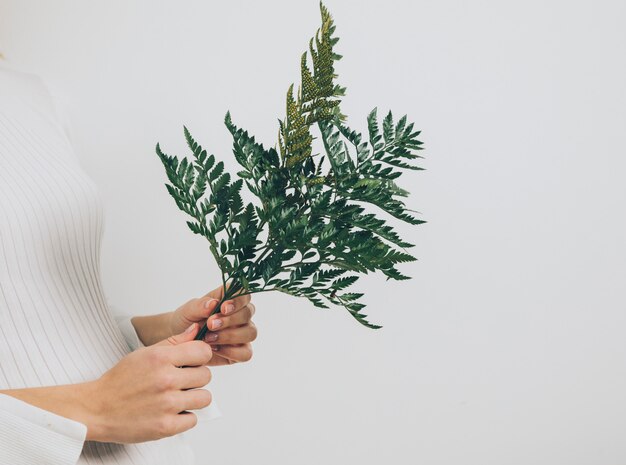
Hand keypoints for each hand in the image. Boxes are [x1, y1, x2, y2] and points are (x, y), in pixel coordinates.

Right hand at [90, 323, 212, 442]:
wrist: (96, 408)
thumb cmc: (120, 380)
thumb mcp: (144, 353)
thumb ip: (174, 342)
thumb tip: (196, 330)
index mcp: (160, 358)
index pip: (203, 352)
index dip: (200, 356)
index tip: (193, 362)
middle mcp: (165, 380)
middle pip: (206, 375)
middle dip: (195, 378)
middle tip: (180, 382)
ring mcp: (167, 405)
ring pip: (205, 398)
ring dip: (193, 398)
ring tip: (177, 397)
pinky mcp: (165, 427)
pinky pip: (193, 420)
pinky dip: (184, 417)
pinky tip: (171, 412)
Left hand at [169, 284, 256, 365]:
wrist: (179, 342)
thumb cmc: (187, 321)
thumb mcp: (188, 311)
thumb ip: (199, 306)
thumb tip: (213, 303)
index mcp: (230, 299)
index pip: (244, 294)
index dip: (238, 301)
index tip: (223, 308)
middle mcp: (240, 315)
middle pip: (248, 313)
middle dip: (230, 320)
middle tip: (210, 325)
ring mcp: (242, 334)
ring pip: (251, 332)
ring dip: (231, 336)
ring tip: (209, 338)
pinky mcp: (240, 352)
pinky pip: (246, 353)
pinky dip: (231, 352)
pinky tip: (213, 349)